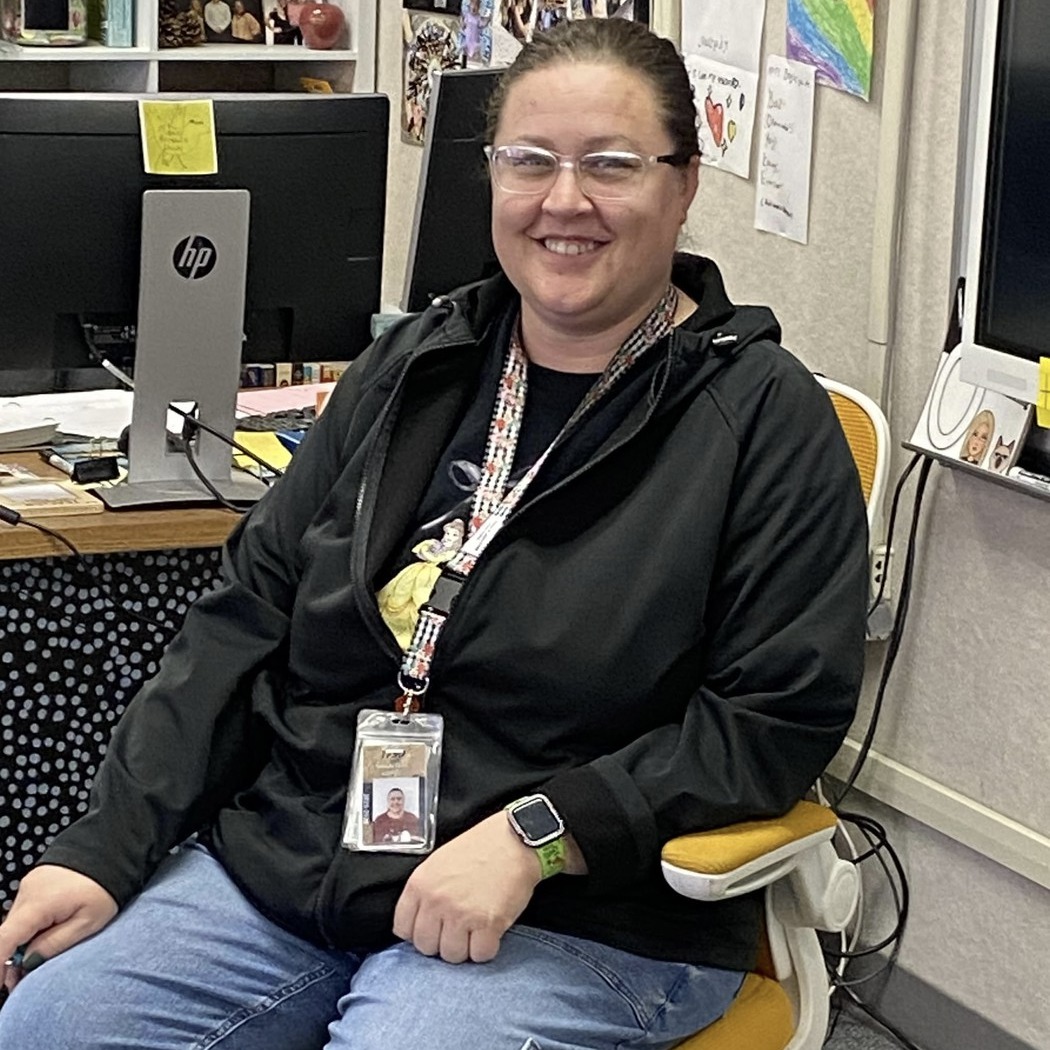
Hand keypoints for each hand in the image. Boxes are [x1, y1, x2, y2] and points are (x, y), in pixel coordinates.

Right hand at [1, 865, 116, 992]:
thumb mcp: (88, 922)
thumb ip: (54, 944)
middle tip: (24, 980)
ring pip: (16, 921)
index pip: (3, 940)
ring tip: (38, 958)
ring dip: (22, 942)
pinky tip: (45, 934)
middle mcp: (27, 891)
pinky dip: (30, 925)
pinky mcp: (37, 880)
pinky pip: (26, 908)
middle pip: (9, 933)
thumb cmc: (107, 887)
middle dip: (11, 959)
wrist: (116, 848)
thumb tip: (28, 961)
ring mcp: (31, 883)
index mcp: (38, 904)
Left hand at [392, 812, 541, 964]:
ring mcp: (461, 914)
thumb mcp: (439, 862)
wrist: (515, 839)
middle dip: (442, 941)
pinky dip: (487, 948)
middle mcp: (436, 901)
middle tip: (458, 928)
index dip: (419, 931)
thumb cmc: (480, 847)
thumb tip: (421, 922)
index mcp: (420, 884)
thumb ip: (426, 892)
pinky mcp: (488, 924)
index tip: (433, 928)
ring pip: (452, 955)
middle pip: (426, 947)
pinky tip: (491, 931)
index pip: (403, 929)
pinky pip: (480, 955)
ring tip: (475, 929)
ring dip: (465, 947)